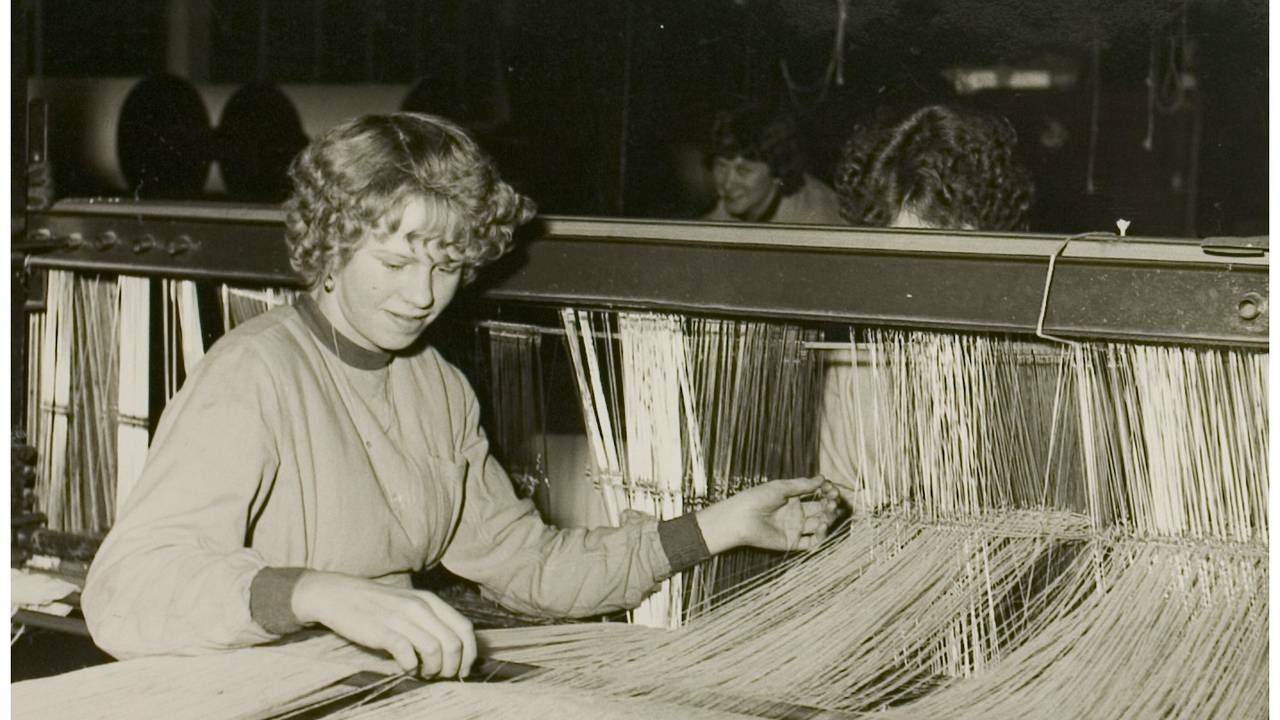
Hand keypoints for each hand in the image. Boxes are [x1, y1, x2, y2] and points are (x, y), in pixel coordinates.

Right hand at [291, 571, 475, 678]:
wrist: (339, 594)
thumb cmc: (378, 604)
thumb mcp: (411, 604)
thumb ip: (431, 620)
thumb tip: (454, 649)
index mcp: (431, 600)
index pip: (465, 628)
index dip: (470, 653)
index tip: (464, 670)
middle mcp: (420, 607)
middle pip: (454, 643)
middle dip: (452, 667)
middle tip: (440, 675)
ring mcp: (401, 618)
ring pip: (435, 650)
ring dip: (433, 670)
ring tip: (423, 673)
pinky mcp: (383, 631)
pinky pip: (408, 654)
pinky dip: (412, 667)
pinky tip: (406, 667)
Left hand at [696, 477, 841, 553]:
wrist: (740, 518)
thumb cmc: (756, 499)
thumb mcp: (781, 488)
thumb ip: (802, 485)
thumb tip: (822, 478)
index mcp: (793, 499)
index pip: (817, 496)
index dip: (827, 493)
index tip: (833, 488)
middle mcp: (796, 514)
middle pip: (820, 510)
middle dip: (830, 505)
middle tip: (834, 501)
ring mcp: (795, 529)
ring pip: (819, 525)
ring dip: (828, 519)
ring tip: (829, 512)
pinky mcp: (792, 543)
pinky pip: (811, 542)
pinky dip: (821, 536)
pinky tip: (822, 526)